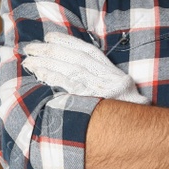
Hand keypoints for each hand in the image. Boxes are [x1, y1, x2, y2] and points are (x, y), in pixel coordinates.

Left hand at [21, 34, 148, 104]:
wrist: (139, 131)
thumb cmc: (124, 112)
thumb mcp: (118, 91)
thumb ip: (100, 80)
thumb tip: (75, 71)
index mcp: (112, 72)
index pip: (87, 50)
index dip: (67, 41)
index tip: (49, 37)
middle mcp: (107, 77)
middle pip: (74, 57)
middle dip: (50, 50)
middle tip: (30, 47)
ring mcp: (100, 89)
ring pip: (70, 68)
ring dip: (47, 62)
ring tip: (29, 60)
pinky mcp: (93, 101)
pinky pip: (70, 85)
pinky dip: (55, 77)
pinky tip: (41, 73)